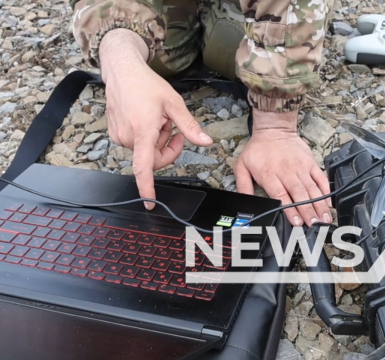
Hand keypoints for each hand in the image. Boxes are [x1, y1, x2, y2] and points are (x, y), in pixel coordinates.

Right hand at [99, 29, 212, 208]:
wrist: (121, 70)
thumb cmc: (146, 84)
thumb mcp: (174, 103)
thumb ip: (190, 126)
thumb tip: (206, 142)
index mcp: (143, 132)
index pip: (144, 167)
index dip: (147, 187)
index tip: (150, 202)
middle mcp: (128, 137)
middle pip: (154, 160)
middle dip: (168, 148)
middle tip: (174, 128)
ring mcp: (119, 136)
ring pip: (146, 152)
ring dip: (157, 139)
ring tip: (158, 118)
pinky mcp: (115, 133)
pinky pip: (136, 144)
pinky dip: (146, 136)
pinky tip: (147, 118)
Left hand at [234, 110, 331, 226]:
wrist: (274, 129)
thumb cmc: (258, 149)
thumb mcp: (242, 166)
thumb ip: (243, 186)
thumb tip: (245, 202)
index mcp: (270, 174)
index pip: (282, 195)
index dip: (291, 210)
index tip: (297, 222)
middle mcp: (287, 171)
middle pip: (300, 194)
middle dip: (309, 211)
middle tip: (315, 225)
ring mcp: (301, 167)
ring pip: (312, 189)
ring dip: (319, 205)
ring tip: (325, 218)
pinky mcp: (310, 163)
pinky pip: (320, 178)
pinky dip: (326, 190)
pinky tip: (329, 202)